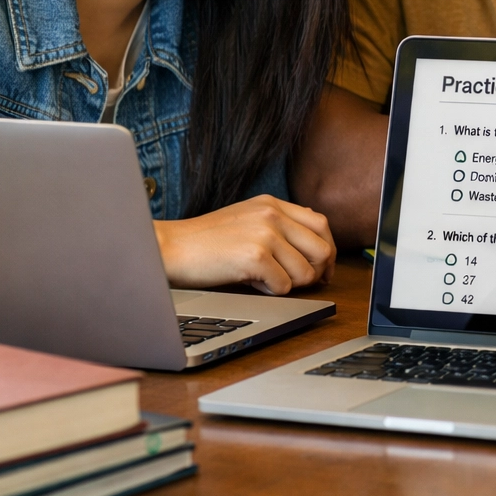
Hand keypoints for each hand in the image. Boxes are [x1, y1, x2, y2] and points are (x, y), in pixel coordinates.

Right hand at [154, 195, 336, 294]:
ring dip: (288, 284)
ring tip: (262, 278)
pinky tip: (250, 282)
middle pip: (322, 249)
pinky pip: (284, 286)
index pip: (321, 224)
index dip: (326, 250)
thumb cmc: (204, 241)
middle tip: (299, 283)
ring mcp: (266, 234)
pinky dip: (270, 291)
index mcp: (272, 204)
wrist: (169, 248)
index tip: (322, 268)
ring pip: (306, 272)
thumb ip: (279, 224)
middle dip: (316, 272)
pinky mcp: (256, 256)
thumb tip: (314, 242)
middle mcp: (273, 215)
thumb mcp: (246, 219)